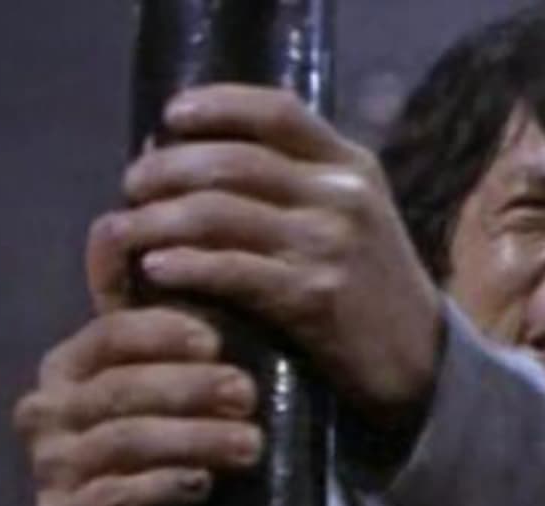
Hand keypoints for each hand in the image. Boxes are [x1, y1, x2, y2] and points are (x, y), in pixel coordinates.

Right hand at [13, 308, 262, 505]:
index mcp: (67, 365)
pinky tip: (201, 484)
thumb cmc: (148, 448)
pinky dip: (161, 488)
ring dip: (192, 439)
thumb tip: (205, 275)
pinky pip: (111, 498)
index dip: (164, 333)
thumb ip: (171, 338)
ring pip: (123, 440)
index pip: (111, 333)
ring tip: (249, 444)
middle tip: (247, 395)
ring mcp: (49, 466)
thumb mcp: (154, 389)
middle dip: (191, 388)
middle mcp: (46, 410)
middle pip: (122, 387)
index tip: (215, 342)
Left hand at [98, 84, 442, 424]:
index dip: (218, 105)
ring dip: (160, 219)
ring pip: (221, 214)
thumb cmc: (366, 285)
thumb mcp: (348, 216)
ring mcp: (331, 244)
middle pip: (235, 161)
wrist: (418, 360)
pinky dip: (184, 265)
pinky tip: (154, 269)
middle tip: (130, 184)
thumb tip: (193, 152)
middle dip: (169, 168)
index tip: (170, 115)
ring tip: (125, 229)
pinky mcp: (315, 296)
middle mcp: (342, 195)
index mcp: (350, 165)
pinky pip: (232, 271)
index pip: (277, 111)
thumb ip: (293, 182)